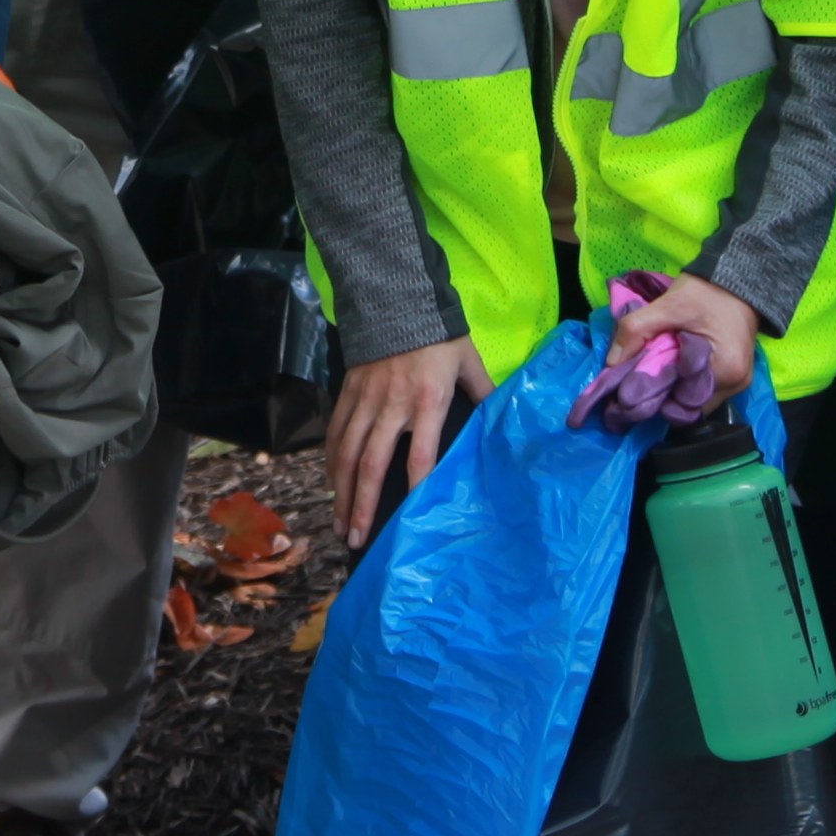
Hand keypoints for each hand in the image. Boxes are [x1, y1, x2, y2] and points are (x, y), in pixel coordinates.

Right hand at [324, 336, 490, 542]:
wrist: (397, 297)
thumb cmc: (438, 333)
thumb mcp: (468, 361)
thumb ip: (483, 392)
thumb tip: (504, 419)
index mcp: (427, 402)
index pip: (420, 455)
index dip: (415, 487)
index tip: (409, 518)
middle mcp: (392, 406)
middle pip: (372, 465)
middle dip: (362, 505)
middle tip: (356, 539)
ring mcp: (366, 400)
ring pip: (348, 454)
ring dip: (342, 492)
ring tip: (340, 524)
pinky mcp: (348, 391)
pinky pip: (336, 432)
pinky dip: (331, 461)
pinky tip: (332, 484)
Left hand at [635, 270, 765, 407]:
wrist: (736, 279)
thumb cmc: (706, 292)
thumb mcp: (668, 305)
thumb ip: (636, 329)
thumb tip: (611, 362)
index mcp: (725, 369)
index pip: (683, 402)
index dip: (655, 400)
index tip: (631, 393)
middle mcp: (735, 383)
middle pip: (690, 405)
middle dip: (664, 398)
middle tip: (639, 386)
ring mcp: (738, 381)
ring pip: (697, 399)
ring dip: (675, 391)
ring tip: (654, 378)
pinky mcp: (735, 375)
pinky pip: (704, 389)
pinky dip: (687, 384)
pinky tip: (672, 372)